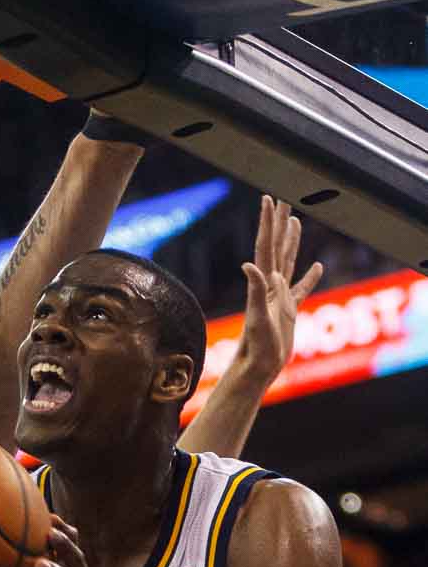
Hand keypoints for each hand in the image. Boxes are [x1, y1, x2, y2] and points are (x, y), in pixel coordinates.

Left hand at [238, 195, 322, 383]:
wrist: (258, 369)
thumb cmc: (257, 347)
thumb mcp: (258, 317)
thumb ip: (255, 291)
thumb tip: (248, 265)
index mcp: (265, 283)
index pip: (266, 246)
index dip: (267, 222)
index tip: (269, 198)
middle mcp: (270, 286)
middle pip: (276, 246)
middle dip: (279, 221)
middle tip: (284, 198)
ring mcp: (280, 298)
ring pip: (287, 262)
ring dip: (290, 240)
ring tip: (294, 221)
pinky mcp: (289, 312)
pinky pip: (302, 289)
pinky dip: (310, 277)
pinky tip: (318, 267)